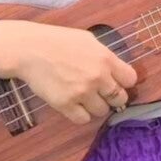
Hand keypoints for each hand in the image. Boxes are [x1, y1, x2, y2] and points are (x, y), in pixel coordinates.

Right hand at [0, 21, 138, 124]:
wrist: (29, 49)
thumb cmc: (57, 41)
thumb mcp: (88, 40)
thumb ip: (104, 55)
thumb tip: (115, 69)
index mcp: (105, 59)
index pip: (131, 79)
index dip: (124, 82)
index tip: (116, 82)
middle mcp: (98, 77)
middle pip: (119, 98)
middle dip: (112, 97)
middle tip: (102, 93)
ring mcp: (82, 92)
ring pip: (102, 111)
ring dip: (96, 106)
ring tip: (85, 98)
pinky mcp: (65, 104)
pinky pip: (83, 120)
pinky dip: (81, 115)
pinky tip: (74, 105)